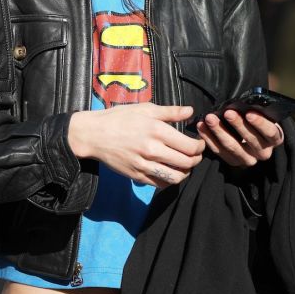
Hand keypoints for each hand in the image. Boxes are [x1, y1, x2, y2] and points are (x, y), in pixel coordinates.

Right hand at [68, 103, 204, 187]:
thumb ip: (170, 112)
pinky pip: (161, 184)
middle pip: (186, 163)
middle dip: (196, 159)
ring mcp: (144, 165)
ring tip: (185, 166)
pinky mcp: (137, 176)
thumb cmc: (119, 118)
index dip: (200, 146)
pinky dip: (170, 180)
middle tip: (195, 155)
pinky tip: (170, 171)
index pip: (190, 146)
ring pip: (176, 177)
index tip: (199, 143)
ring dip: (185, 173)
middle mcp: (152, 149)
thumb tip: (191, 112)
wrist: (94, 135)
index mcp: (156, 130)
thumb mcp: (145, 109)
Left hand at [198, 108, 283, 169]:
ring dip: (219, 131)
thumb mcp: (263, 115)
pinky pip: (219, 151)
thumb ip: (257, 110)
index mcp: (275, 138)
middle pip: (250, 140)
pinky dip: (209, 138)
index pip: (269, 132)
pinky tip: (202, 127)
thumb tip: (247, 101)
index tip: (248, 113)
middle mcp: (264, 152)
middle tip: (227, 112)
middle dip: (237, 124)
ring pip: (232, 147)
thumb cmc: (258, 121)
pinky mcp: (233, 162)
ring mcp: (248, 159)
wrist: (253, 138)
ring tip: (210, 118)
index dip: (259, 123)